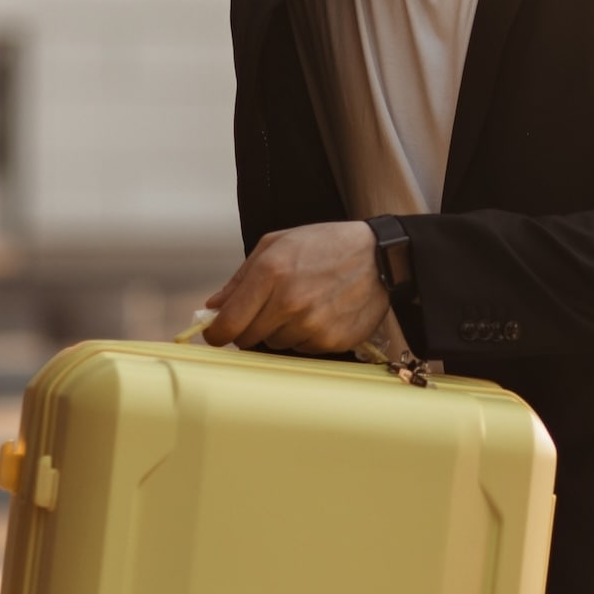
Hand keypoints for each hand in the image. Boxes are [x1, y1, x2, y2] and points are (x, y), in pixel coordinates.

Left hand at [203, 222, 388, 352]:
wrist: (379, 256)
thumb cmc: (326, 245)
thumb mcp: (277, 244)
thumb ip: (241, 277)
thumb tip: (214, 306)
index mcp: (270, 273)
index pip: (228, 323)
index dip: (216, 334)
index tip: (215, 335)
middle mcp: (289, 302)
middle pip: (248, 339)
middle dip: (249, 328)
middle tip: (266, 311)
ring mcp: (311, 325)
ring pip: (275, 345)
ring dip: (280, 331)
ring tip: (302, 305)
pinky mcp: (331, 341)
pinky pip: (303, 349)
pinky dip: (305, 336)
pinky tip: (320, 313)